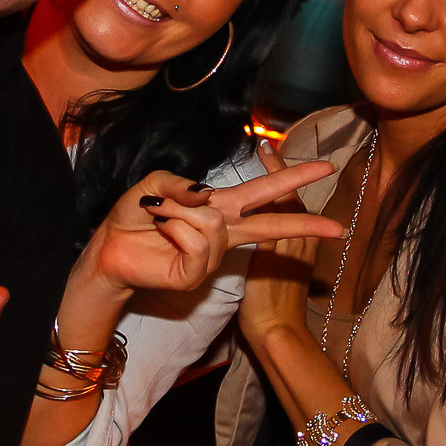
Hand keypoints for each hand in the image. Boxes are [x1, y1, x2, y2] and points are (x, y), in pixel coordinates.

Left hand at [77, 158, 341, 307]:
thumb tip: (208, 195)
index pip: (263, 192)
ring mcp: (212, 257)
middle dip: (303, 223)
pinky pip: (197, 241)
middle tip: (337, 226)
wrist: (107, 248)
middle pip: (270, 224)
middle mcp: (223, 231)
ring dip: (179, 210)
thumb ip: (182, 183)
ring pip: (212, 222)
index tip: (323, 170)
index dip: (293, 178)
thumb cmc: (135, 216)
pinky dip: (175, 227)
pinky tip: (163, 231)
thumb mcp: (156, 184)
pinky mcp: (195, 275)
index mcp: (220, 207)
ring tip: (160, 215)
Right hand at [237, 140, 326, 344]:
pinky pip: (274, 223)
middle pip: (284, 195)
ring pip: (281, 208)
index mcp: (286, 233)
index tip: (266, 146)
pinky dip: (271, 207)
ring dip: (275, 187)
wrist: (277, 332)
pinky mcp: (283, 257)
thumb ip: (268, 230)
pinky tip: (260, 207)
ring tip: (265, 168)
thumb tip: (274, 200)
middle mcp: (291, 234)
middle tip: (268, 149)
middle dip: (279, 171)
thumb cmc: (268, 301)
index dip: (276, 167)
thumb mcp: (267, 263)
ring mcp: (289, 246)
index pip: (281, 191)